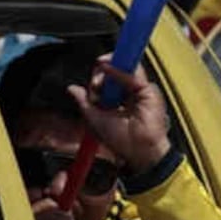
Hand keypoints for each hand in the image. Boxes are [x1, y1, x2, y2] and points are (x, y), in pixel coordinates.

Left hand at [68, 55, 171, 173]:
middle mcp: (127, 95)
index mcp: (116, 102)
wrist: (138, 150)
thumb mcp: (94, 120)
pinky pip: (133, 74)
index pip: (106, 82)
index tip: (93, 81)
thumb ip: (84, 102)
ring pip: (123, 70)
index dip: (98, 78)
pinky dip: (118, 71)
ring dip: (108, 71)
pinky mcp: (148, 90)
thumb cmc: (121, 142)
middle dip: (101, 75)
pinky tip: (108, 71)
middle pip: (114, 73)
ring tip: (100, 82)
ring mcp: (138, 92)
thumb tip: (72, 89)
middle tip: (95, 84)